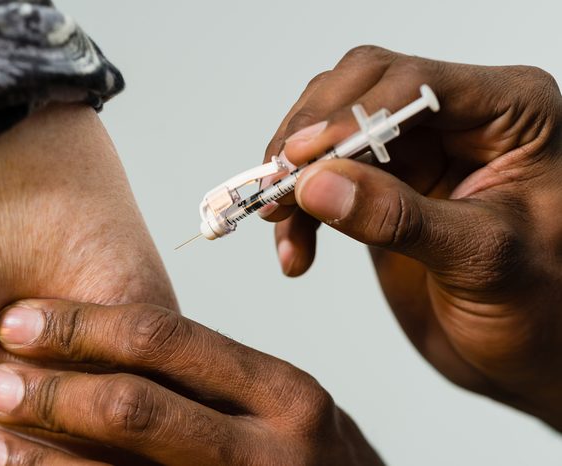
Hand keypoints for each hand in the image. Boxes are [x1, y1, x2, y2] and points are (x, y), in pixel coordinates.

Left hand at [0, 299, 383, 465]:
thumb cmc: (311, 465)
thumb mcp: (282, 411)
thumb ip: (215, 383)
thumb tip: (102, 349)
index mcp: (285, 394)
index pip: (164, 339)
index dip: (81, 327)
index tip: (20, 320)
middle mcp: (270, 450)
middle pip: (136, 407)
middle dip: (52, 392)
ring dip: (41, 461)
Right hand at [262, 45, 561, 427]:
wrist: (524, 353)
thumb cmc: (538, 308)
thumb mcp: (481, 261)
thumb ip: (400, 218)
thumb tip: (317, 184)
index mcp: (511, 112)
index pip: (416, 83)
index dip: (351, 115)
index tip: (302, 159)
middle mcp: (460, 117)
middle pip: (361, 88)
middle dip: (311, 138)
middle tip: (278, 186)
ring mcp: (418, 148)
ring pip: (332, 128)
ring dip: (295, 175)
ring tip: (279, 223)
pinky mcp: (384, 182)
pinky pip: (323, 175)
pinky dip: (298, 210)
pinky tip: (296, 251)